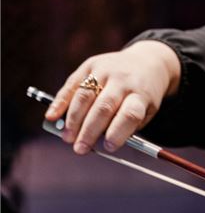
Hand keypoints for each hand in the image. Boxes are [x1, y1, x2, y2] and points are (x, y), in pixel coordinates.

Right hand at [44, 40, 181, 154]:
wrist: (145, 63)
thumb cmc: (142, 96)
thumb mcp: (145, 112)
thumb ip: (125, 126)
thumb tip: (98, 141)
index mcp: (140, 94)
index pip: (129, 114)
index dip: (118, 132)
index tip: (108, 147)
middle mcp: (122, 80)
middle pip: (103, 107)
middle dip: (89, 131)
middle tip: (80, 149)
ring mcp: (105, 70)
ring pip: (85, 96)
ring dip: (73, 119)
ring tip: (67, 138)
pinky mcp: (90, 65)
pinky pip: (72, 84)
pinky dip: (60, 102)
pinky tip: (52, 116)